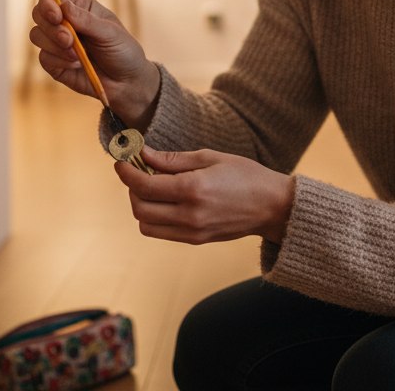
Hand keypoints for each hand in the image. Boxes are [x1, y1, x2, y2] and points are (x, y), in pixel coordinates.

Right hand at [28, 0, 159, 126]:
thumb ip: (87, 21)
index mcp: (78, 7)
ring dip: (55, 46)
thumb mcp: (110, 33)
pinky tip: (77, 65)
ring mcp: (56, 43)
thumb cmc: (122, 51)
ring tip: (78, 56)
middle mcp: (64, 22)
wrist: (126, 82)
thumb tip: (64, 7)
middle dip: (51, 28)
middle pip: (38, 14)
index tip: (57, 17)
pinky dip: (60, 62)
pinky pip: (43, 58)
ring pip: (36, 35)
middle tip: (69, 40)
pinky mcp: (53, 63)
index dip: (47, 4)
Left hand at [114, 147, 294, 244]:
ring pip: (145, 225)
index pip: (144, 185)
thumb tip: (142, 155)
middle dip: (132, 188)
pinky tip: (166, 201)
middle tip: (138, 172)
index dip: (126, 172)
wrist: (273, 207)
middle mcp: (189, 215)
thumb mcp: (210, 157)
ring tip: (153, 188)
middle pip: (139, 207)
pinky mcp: (195, 241)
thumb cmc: (245, 176)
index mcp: (193, 189)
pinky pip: (161, 232)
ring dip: (141, 205)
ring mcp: (191, 232)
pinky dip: (154, 217)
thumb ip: (173, 159)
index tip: (121, 161)